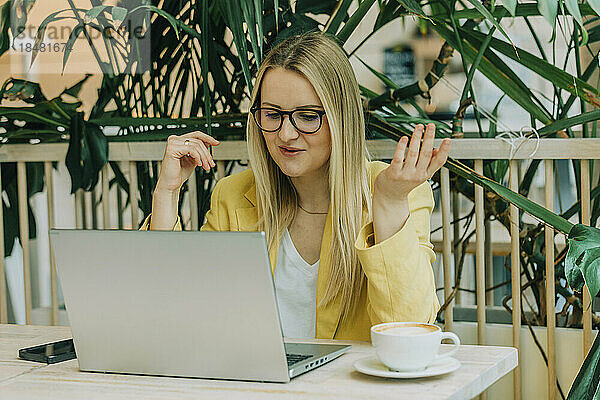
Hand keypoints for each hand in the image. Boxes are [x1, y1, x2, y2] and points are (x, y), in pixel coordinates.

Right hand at [155, 132, 219, 192]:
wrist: (171, 184)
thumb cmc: (180, 173)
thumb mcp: (194, 159)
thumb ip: (199, 150)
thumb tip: (208, 143)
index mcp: (179, 141)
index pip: (196, 135)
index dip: (208, 138)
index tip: (216, 143)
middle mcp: (175, 140)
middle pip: (198, 141)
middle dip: (207, 153)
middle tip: (211, 163)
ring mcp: (173, 143)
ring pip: (196, 145)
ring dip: (204, 157)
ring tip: (205, 166)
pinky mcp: (172, 149)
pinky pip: (191, 149)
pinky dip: (198, 157)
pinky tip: (198, 164)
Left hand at [372, 123, 449, 242]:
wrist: (390, 196)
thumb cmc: (405, 182)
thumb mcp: (421, 174)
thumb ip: (430, 162)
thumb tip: (438, 150)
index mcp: (426, 174)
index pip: (439, 162)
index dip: (444, 151)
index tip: (448, 140)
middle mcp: (417, 174)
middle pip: (426, 154)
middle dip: (429, 138)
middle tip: (431, 126)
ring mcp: (405, 174)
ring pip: (413, 153)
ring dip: (416, 138)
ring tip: (419, 127)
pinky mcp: (393, 173)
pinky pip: (398, 158)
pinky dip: (402, 147)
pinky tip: (404, 138)